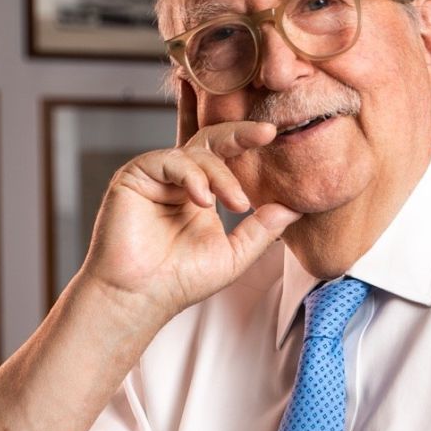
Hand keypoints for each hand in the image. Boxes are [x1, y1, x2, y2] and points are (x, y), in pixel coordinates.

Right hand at [83, 120, 300, 322]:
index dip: (247, 140)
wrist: (139, 297)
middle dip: (240, 133)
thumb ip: (262, 230)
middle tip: (267, 133)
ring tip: (236, 204)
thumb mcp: (234, 254)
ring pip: (196, 153)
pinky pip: (169, 161)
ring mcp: (156, 175)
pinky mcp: (135, 176)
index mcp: (201, 191)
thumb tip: (295, 208)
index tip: (275, 134)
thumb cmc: (179, 280)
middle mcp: (178, 178)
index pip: (225, 154)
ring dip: (221, 174)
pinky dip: (191, 175)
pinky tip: (202, 199)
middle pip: (211, 139)